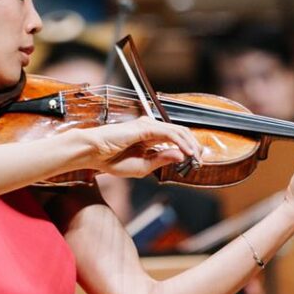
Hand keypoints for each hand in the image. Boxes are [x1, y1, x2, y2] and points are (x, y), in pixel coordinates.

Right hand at [82, 117, 201, 178]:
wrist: (93, 153)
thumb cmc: (111, 160)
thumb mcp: (141, 167)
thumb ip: (160, 160)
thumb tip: (180, 155)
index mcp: (149, 138)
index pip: (174, 139)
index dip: (188, 149)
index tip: (196, 162)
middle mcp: (150, 129)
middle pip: (180, 133)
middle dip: (193, 146)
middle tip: (200, 160)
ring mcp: (148, 126)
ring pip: (177, 131)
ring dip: (190, 144)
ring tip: (196, 157)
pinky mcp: (145, 127)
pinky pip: (168, 133)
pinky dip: (181, 142)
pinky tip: (187, 152)